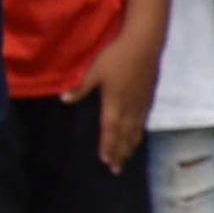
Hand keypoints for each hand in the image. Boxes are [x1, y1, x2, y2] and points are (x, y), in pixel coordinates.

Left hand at [82, 40, 159, 162]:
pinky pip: (144, 120)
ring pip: (136, 130)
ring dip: (131, 146)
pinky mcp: (149, 96)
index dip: (108, 147)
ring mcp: (142, 102)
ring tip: (127, 158)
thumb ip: (80, 88)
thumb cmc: (116, 55)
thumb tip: (64, 101)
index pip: (110, 130)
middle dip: (120, 152)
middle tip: (116, 169)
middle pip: (125, 135)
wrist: (144, 43)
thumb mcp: (94, 71)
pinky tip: (138, 135)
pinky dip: (139, 132)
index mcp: (115, 103)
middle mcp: (130, 107)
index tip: (105, 161)